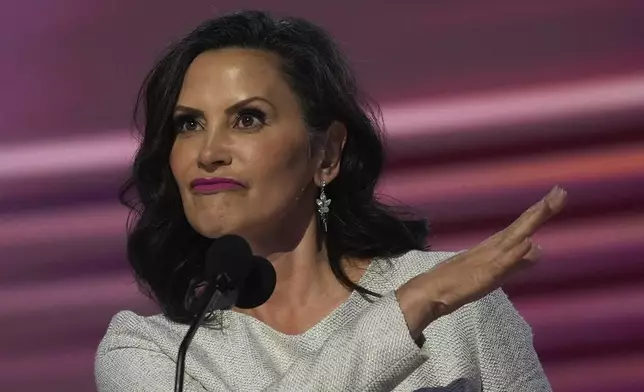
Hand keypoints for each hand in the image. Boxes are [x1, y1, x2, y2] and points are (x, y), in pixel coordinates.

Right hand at [396, 186, 567, 338]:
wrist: (432, 291)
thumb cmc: (459, 283)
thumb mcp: (496, 273)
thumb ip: (517, 263)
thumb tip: (539, 249)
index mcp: (497, 246)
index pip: (523, 226)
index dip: (540, 211)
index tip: (557, 195)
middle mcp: (494, 247)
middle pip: (522, 225)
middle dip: (542, 209)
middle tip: (561, 191)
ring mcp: (489, 259)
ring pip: (514, 237)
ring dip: (530, 222)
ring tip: (547, 206)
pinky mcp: (484, 274)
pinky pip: (502, 263)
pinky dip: (515, 253)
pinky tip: (528, 242)